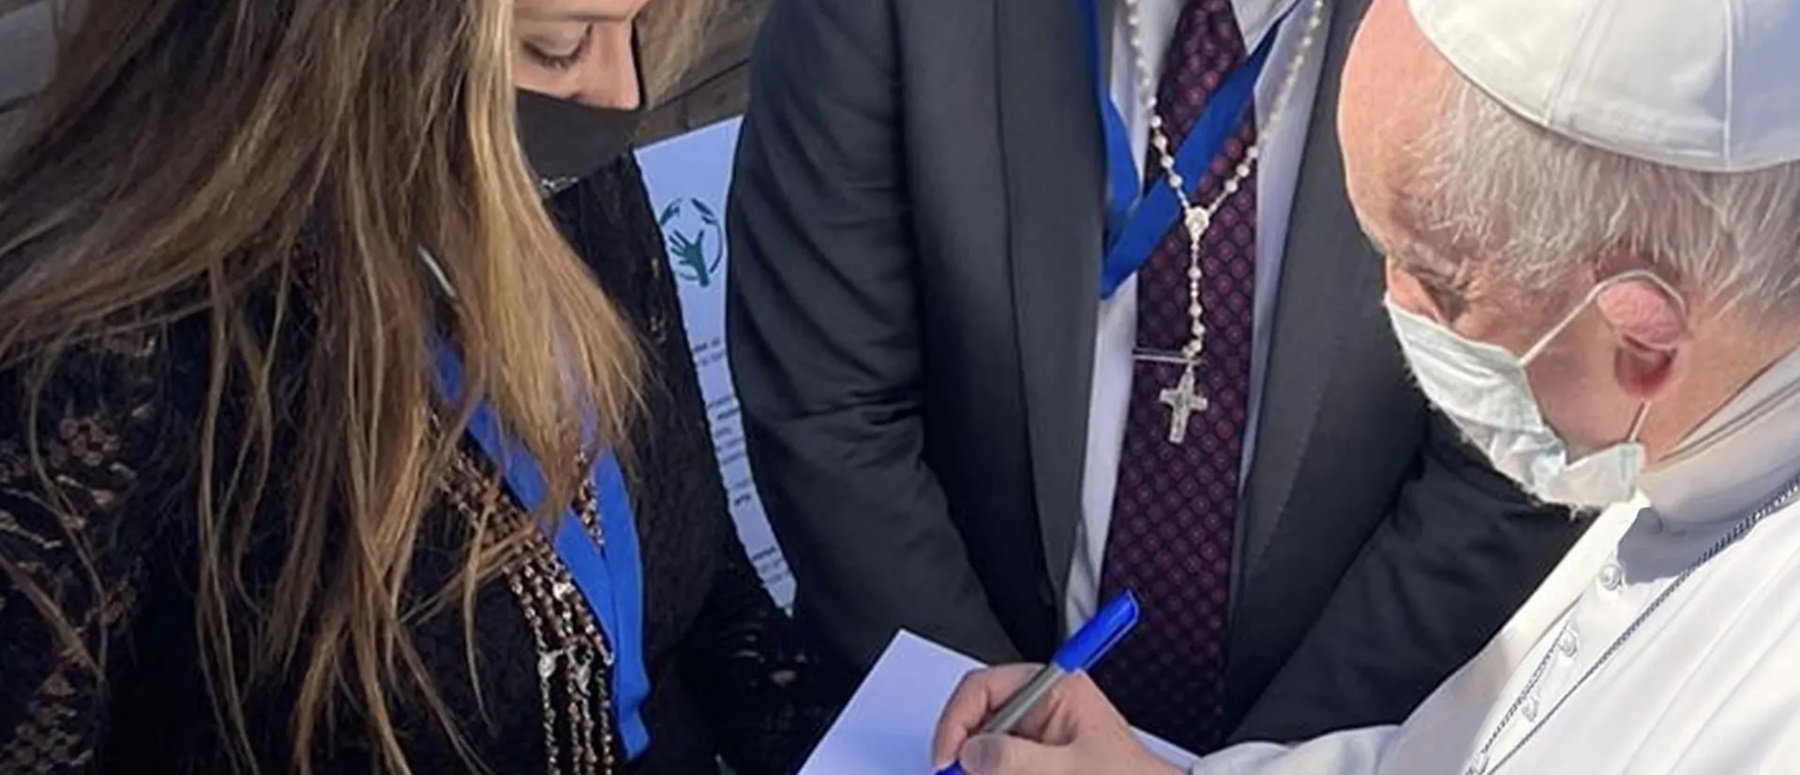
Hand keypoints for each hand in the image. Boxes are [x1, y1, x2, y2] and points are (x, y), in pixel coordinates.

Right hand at [931, 665, 1184, 774]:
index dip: (956, 722)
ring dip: (981, 769)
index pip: (983, 688)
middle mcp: (1041, 706)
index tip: (947, 759)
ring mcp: (1037, 735)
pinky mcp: (1035, 760)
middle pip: (978, 720)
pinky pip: (1001, 766)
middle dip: (965, 753)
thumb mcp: (1070, 770)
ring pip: (985, 748)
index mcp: (1053, 689)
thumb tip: (971, 753)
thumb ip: (1016, 759)